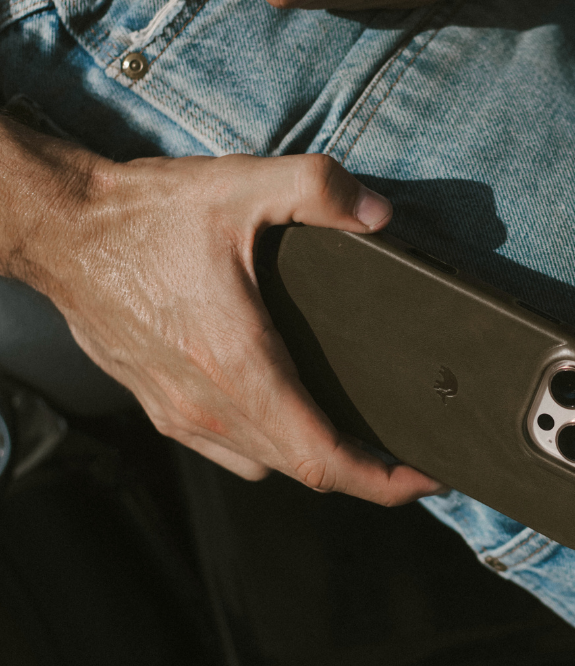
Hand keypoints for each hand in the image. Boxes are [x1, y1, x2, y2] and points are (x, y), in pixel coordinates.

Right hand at [0, 120, 441, 503]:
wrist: (59, 231)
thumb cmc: (145, 216)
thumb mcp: (241, 185)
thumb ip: (318, 189)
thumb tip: (378, 214)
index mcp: (239, 366)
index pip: (322, 458)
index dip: (382, 481)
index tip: (425, 477)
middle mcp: (210, 406)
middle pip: (304, 471)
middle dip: (366, 474)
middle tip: (409, 457)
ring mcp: (180, 414)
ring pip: (266, 465)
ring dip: (315, 462)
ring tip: (357, 438)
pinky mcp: (160, 408)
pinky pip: (229, 450)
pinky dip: (271, 447)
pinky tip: (288, 414)